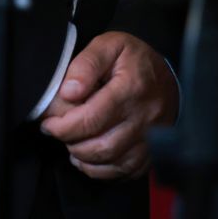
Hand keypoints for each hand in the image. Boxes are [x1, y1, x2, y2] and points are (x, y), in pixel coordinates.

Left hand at [39, 31, 177, 178]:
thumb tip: (68, 92)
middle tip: (60, 130)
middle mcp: (144, 118)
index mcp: (132, 88)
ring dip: (83, 156)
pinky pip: (122, 172)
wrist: (168, 78)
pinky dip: (100, 169)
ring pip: (109, 162)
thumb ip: (86, 64)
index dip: (62, 126)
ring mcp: (151, 139)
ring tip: (74, 140)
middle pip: (99, 146)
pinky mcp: (151, 154)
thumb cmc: (135, 61)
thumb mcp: (111, 46)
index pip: (90, 119)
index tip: (49, 122)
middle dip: (70, 141)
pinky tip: (90, 154)